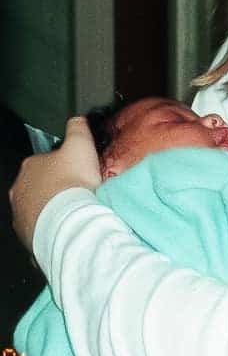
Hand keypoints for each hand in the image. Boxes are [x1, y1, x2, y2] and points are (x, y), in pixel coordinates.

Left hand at [10, 116, 100, 251]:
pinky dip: (52, 227)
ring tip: (75, 211)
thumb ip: (77, 128)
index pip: (46, 161)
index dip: (65, 165)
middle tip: (77, 192)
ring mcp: (21, 214)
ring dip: (54, 208)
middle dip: (56, 188)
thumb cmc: (73, 184)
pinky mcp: (27, 235)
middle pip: (40, 186)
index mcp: (30, 166)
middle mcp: (20, 190)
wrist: (69, 222)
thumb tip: (77, 120)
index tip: (79, 172)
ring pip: (39, 208)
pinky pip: (41, 228)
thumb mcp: (80, 144)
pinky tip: (68, 226)